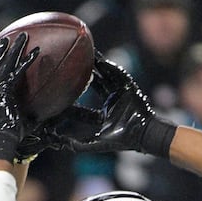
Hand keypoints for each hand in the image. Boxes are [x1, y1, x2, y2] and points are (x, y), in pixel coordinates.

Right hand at [0, 32, 37, 162]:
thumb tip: (43, 119)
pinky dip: (28, 61)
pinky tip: (37, 51)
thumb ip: (28, 118)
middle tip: (5, 40)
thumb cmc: (7, 138)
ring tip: (23, 36)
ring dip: (15, 48)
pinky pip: (18, 72)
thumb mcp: (18, 125)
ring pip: (5, 63)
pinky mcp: (4, 91)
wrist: (1, 142)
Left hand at [43, 58, 174, 157]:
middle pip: (95, 83)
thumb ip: (78, 145)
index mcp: (102, 113)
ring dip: (96, 66)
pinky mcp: (128, 87)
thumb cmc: (120, 140)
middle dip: (83, 74)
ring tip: (86, 55)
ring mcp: (119, 93)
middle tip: (71, 64)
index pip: (85, 102)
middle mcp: (110, 101)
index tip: (60, 89)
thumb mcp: (96, 144)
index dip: (73, 95)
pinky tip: (101, 60)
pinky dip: (110, 68)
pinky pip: (118, 74)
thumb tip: (61, 145)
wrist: (141, 134)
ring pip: (105, 76)